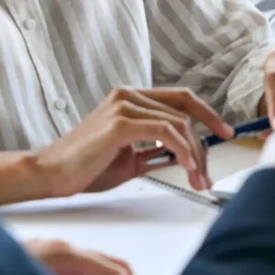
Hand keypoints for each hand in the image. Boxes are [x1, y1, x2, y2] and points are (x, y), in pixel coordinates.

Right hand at [34, 88, 233, 197]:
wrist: (50, 175)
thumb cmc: (84, 168)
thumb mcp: (130, 159)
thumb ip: (156, 152)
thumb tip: (185, 156)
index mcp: (131, 99)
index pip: (180, 100)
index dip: (206, 114)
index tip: (224, 133)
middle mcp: (129, 95)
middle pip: (184, 113)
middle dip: (203, 143)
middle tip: (209, 172)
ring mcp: (125, 105)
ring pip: (178, 123)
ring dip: (195, 153)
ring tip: (199, 178)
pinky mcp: (121, 122)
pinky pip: (165, 132)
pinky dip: (182, 151)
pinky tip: (187, 168)